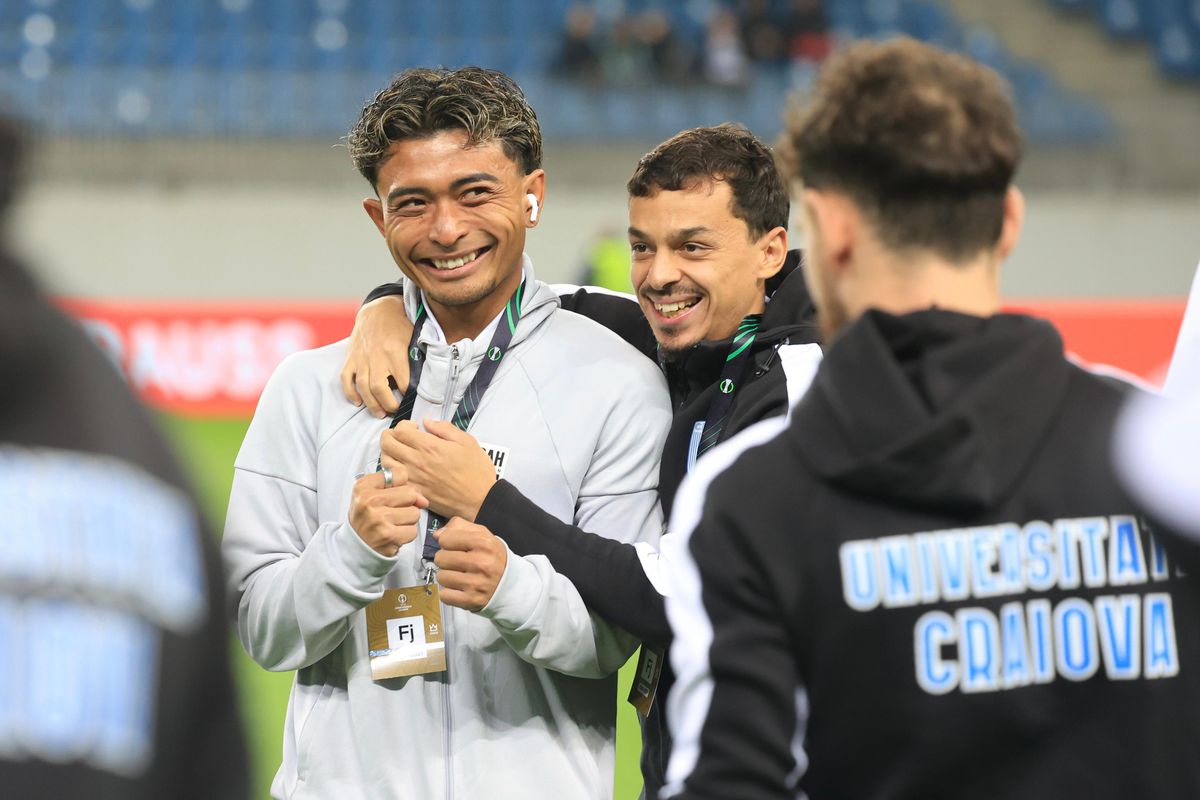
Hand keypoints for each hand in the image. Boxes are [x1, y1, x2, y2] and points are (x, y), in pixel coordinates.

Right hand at [340, 294, 411, 417]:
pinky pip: (346, 379)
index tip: (413, 402)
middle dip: (387, 404)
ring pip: (362, 386)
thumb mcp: (414, 338)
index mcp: (395, 351)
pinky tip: (358, 402)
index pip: (403, 381)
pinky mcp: (351, 357)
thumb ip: (417, 358)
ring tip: (380, 413)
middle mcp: (376, 356)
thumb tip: (426, 380)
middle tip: (394, 412)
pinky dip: (350, 393)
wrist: (379, 309)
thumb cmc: (400, 325)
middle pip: (378, 388)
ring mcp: (361, 357)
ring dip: (371, 404)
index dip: (408, 396)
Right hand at [348, 472, 427, 556]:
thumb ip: (400, 487)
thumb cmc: (368, 517)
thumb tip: (423, 501)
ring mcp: (379, 519)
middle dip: (406, 504)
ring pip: (414, 513)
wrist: (356, 544)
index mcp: (364, 486)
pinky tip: (394, 534)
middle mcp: (369, 501)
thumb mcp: (373, 493)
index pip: (400, 475)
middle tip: (391, 512)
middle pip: (410, 494)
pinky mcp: (388, 536)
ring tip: (392, 523)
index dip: (400, 486)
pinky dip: (406, 534)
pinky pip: (413, 531)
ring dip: (407, 520)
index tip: (390, 495)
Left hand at [380, 419, 496, 520]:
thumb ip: (444, 428)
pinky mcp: (414, 492)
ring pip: (385, 462)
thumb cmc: (477, 471)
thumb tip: (426, 422)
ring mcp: (413, 479)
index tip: (414, 428)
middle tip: (403, 438)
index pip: (400, 430)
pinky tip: (403, 470)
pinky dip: (393, 473)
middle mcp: (417, 462)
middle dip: (391, 436)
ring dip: (389, 454)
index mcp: (430, 447)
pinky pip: (393, 481)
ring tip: (401, 453)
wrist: (480, 500)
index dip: (404, 425)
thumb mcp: (467, 442)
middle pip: (387, 443)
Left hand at [434, 518, 507, 610]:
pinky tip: (459, 588)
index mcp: (482, 543)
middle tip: (457, 563)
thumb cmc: (493, 557)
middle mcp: (480, 562)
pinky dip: (449, 593)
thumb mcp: (483, 535)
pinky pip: (444, 595)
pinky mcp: (471, 600)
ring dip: (447, 577)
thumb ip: (459, 527)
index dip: (447, 542)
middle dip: (446, 560)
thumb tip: (437, 534)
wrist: (511, 584)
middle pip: (440, 558)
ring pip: (441, 577)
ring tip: (459, 576)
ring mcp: (475, 583)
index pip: (445, 539)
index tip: (456, 547)